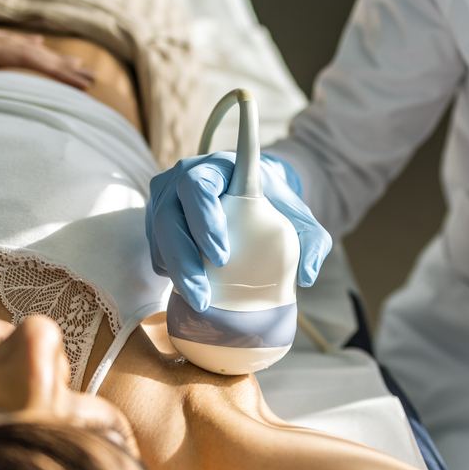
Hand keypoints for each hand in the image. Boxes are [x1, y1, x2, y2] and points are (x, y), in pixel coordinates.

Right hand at [146, 152, 331, 310]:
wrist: (253, 198)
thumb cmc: (275, 206)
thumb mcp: (301, 219)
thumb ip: (313, 241)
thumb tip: (308, 276)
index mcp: (217, 168)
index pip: (198, 187)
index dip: (204, 220)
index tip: (223, 257)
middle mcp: (182, 178)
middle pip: (169, 216)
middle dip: (184, 258)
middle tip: (204, 294)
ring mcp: (165, 199)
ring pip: (158, 235)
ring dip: (175, 271)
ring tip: (198, 301)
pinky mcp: (157, 223)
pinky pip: (155, 248)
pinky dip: (168, 270)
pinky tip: (187, 289)